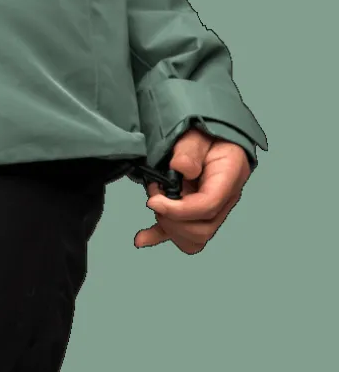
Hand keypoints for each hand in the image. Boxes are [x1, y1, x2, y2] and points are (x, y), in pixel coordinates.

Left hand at [134, 128, 250, 254]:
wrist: (209, 135)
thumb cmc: (205, 133)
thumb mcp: (196, 134)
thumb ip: (188, 149)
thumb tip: (181, 167)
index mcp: (229, 176)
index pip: (207, 206)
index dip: (178, 210)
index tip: (154, 200)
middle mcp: (225, 198)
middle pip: (201, 229)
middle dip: (172, 219)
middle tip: (155, 196)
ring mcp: (213, 210)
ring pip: (194, 238)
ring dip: (168, 227)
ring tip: (155, 202)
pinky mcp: (196, 213)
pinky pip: (183, 235)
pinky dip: (160, 236)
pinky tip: (142, 238)